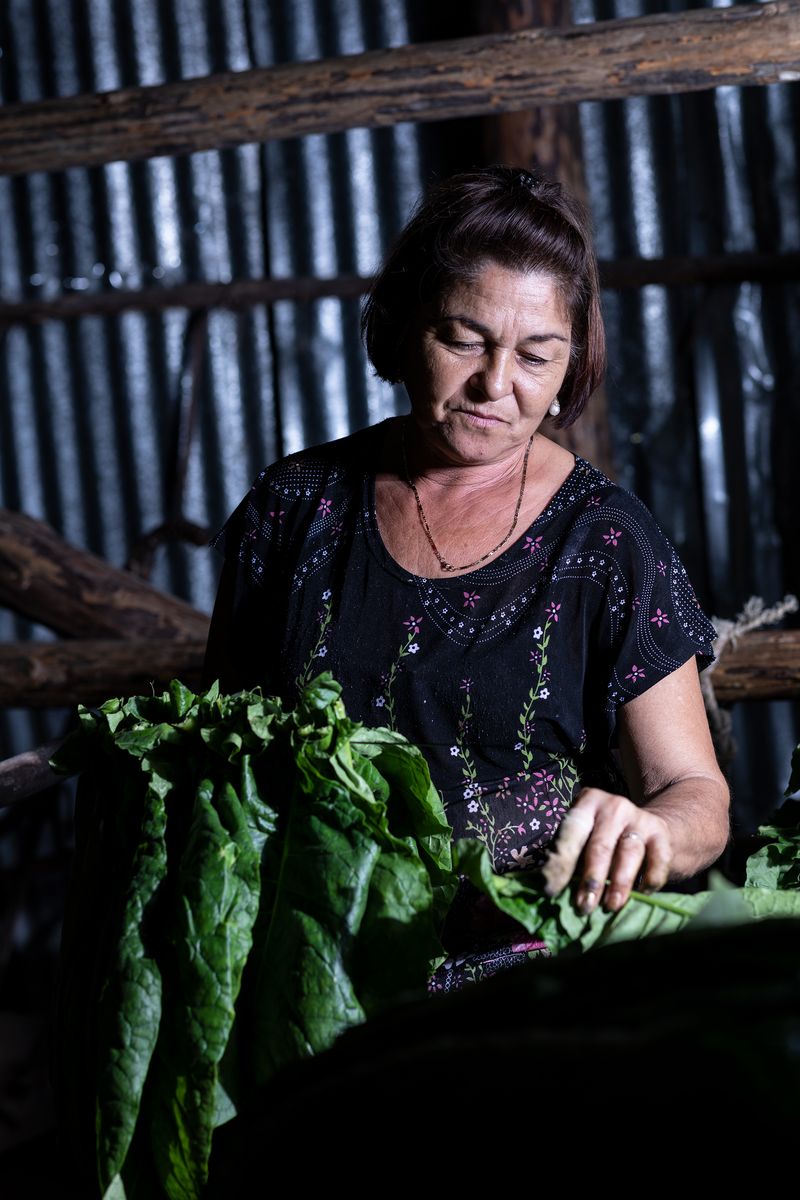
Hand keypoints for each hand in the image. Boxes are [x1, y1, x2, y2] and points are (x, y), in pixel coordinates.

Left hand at [542, 788, 672, 914]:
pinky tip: (642, 894)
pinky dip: (650, 878)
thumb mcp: (581, 841)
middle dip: (591, 879)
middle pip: (600, 846)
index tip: (550, 891)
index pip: (570, 833)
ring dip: (619, 883)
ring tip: (611, 906)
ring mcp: (639, 817)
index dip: (560, 863)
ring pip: (629, 853)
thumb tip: (547, 889)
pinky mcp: (661, 833)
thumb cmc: (600, 839)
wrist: (643, 828)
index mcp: (586, 803)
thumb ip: (567, 859)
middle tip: (584, 907)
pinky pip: (658, 859)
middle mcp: (613, 806)